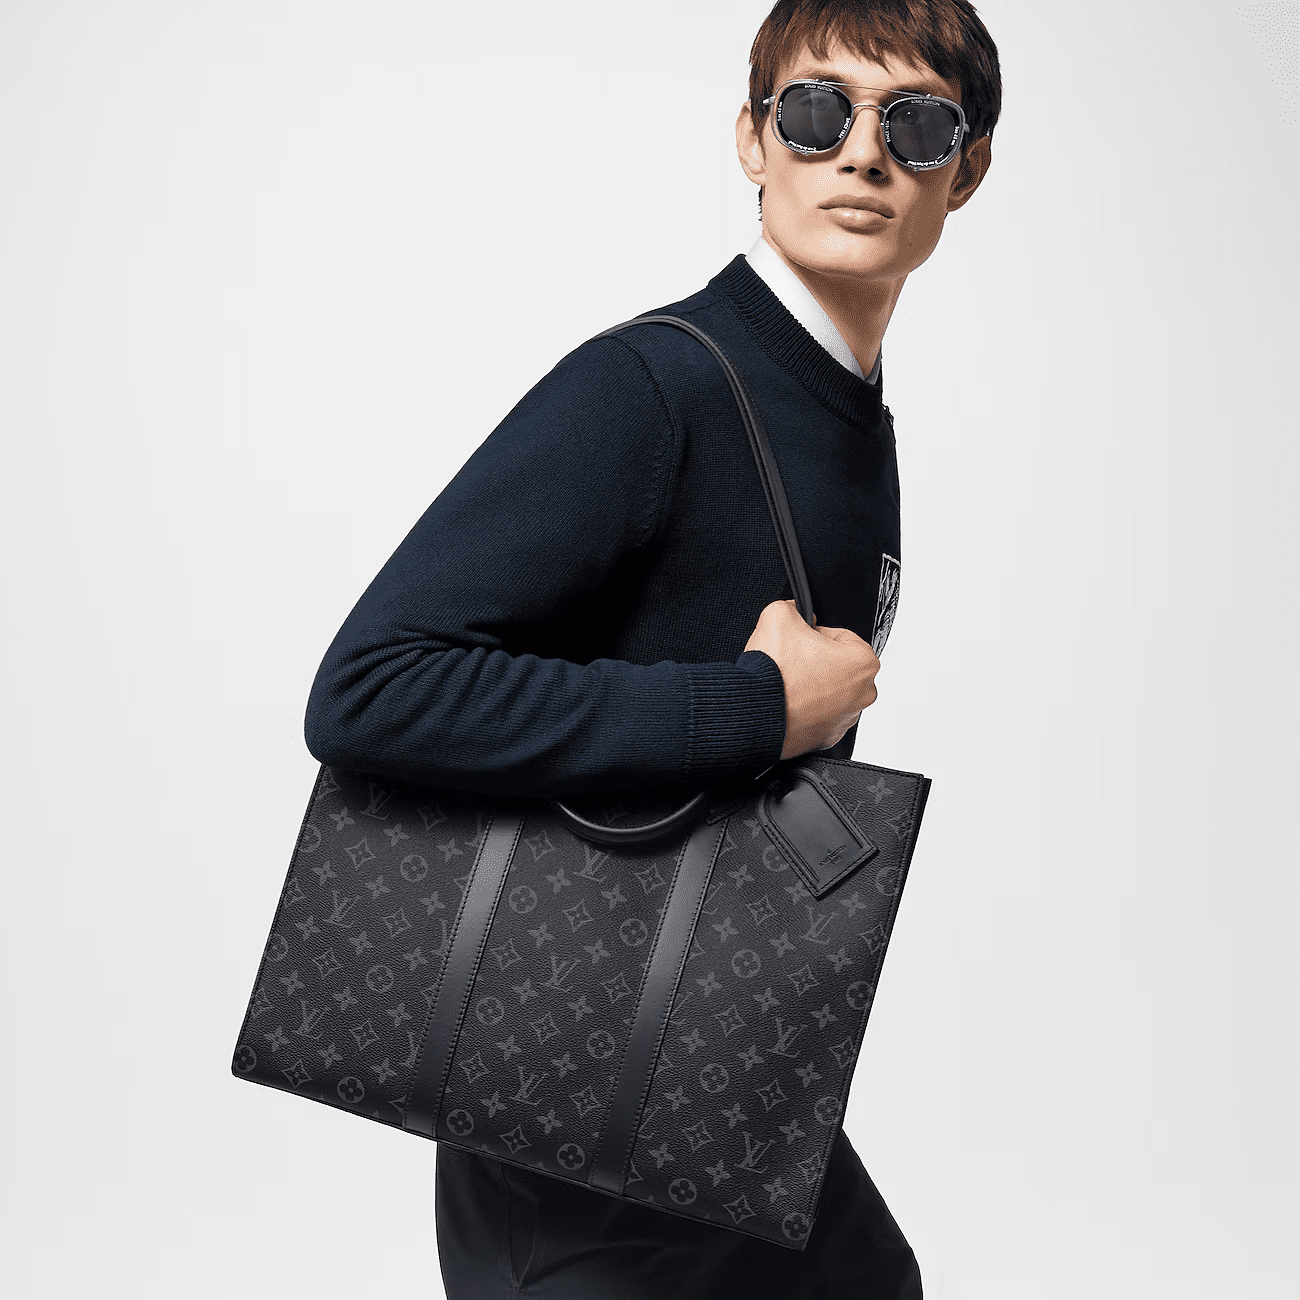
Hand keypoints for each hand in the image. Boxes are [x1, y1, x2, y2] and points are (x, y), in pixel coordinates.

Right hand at [743, 599, 879, 759]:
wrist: (752, 714)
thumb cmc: (773, 673)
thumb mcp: (779, 615)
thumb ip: (792, 606)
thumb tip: (793, 611)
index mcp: (863, 662)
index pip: (839, 636)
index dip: (814, 635)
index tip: (798, 642)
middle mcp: (863, 694)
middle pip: (837, 665)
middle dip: (815, 661)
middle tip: (790, 662)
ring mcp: (845, 719)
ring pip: (828, 692)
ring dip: (809, 686)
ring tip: (786, 683)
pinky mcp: (827, 738)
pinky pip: (817, 715)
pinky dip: (803, 709)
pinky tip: (785, 701)